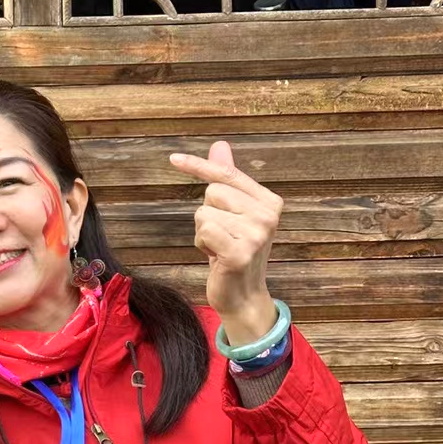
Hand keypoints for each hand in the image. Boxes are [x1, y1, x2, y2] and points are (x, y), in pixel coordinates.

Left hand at [169, 140, 283, 345]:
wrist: (244, 297)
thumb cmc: (235, 253)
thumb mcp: (234, 214)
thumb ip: (228, 181)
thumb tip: (220, 146)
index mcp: (270, 201)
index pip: (227, 174)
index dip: (199, 166)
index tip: (173, 158)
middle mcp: (267, 214)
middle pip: (212, 192)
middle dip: (207, 214)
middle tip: (222, 236)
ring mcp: (255, 234)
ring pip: (204, 213)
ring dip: (203, 233)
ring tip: (219, 248)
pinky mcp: (239, 253)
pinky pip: (204, 231)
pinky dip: (202, 244)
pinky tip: (215, 257)